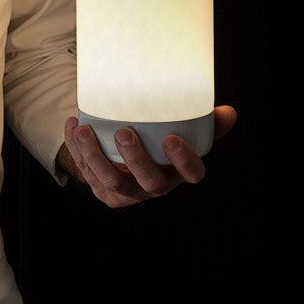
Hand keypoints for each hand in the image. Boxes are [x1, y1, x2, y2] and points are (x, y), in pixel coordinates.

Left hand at [59, 107, 236, 207]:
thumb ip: (205, 123)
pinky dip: (77, 149)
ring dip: (96, 156)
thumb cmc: (161, 143)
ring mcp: (127, 191)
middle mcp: (154, 186)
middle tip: (124, 133)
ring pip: (111, 181)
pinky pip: (87, 172)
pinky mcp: (102, 189)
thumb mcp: (184, 132)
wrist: (129, 160)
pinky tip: (74, 125)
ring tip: (85, 131)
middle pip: (149, 181)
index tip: (172, 139)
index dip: (183, 161)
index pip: (191, 174)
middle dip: (135, 159)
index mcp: (179, 173)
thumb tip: (229, 113)